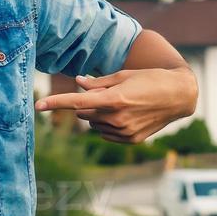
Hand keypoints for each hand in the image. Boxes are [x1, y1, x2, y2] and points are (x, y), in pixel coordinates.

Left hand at [35, 67, 197, 142]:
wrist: (179, 96)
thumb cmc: (150, 79)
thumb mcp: (123, 75)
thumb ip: (98, 82)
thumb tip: (78, 82)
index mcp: (114, 99)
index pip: (77, 102)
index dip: (55, 103)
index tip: (37, 105)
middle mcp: (117, 118)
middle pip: (83, 113)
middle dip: (87, 104)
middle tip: (106, 93)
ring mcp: (124, 132)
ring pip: (93, 124)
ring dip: (98, 114)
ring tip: (121, 103)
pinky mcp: (130, 140)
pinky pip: (105, 133)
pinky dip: (108, 124)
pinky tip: (125, 115)